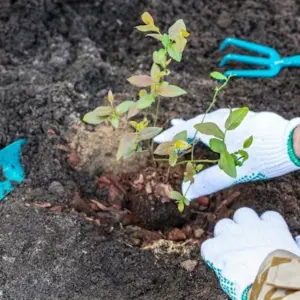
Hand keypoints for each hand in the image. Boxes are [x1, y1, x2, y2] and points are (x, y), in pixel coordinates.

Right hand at [154, 109, 299, 199]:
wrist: (292, 142)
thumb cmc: (261, 156)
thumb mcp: (232, 172)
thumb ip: (207, 181)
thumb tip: (186, 192)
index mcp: (215, 129)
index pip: (186, 131)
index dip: (171, 137)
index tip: (157, 140)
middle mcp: (223, 118)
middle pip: (196, 122)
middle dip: (182, 127)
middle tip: (169, 128)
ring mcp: (235, 117)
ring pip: (209, 119)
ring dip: (196, 124)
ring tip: (186, 126)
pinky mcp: (246, 118)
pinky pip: (221, 119)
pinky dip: (210, 123)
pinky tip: (214, 127)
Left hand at [201, 207, 299, 299]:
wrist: (273, 291)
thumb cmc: (291, 279)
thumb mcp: (299, 258)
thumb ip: (296, 246)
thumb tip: (297, 239)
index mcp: (274, 229)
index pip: (269, 216)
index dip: (266, 226)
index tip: (265, 238)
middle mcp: (251, 226)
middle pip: (243, 214)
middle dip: (243, 226)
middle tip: (243, 242)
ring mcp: (232, 235)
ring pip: (223, 225)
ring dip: (225, 236)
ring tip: (228, 252)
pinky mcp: (217, 249)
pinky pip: (208, 246)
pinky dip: (211, 254)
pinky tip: (216, 264)